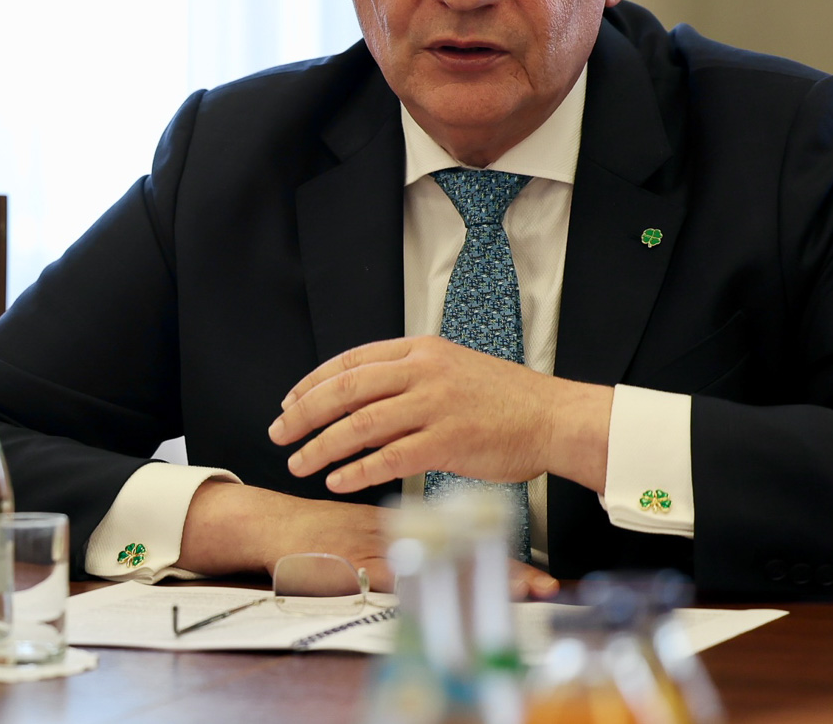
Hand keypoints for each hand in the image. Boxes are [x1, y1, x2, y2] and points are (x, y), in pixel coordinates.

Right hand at [175, 482, 559, 597]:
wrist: (264, 529)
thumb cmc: (311, 533)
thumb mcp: (360, 527)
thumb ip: (396, 534)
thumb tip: (438, 546)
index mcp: (398, 524)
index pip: (459, 537)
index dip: (499, 557)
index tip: (540, 575)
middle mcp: (394, 535)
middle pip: (458, 552)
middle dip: (503, 572)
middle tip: (543, 587)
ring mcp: (374, 551)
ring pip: (437, 564)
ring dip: (478, 580)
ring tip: (518, 593)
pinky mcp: (350, 567)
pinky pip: (395, 580)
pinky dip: (424, 590)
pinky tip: (446, 597)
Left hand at [267, 336, 613, 494]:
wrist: (554, 417)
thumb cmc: (505, 400)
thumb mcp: (451, 369)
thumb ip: (408, 377)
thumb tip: (358, 397)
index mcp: (420, 350)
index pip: (349, 362)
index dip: (311, 383)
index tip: (288, 402)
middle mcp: (422, 372)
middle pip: (344, 390)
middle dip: (303, 414)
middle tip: (278, 433)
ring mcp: (434, 406)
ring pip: (359, 425)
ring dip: (321, 446)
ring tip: (299, 463)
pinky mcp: (447, 442)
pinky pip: (390, 458)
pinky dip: (358, 470)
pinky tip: (337, 481)